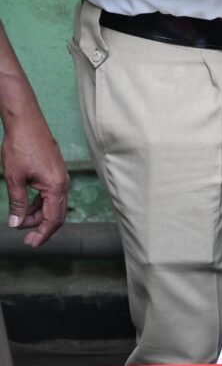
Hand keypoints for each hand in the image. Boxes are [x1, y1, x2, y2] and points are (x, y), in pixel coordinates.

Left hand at [1, 112, 68, 247]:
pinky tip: (27, 206)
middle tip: (24, 237)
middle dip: (40, 227)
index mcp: (56, 187)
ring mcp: (61, 178)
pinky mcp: (55, 173)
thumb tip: (16, 223)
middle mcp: (63, 184)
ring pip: (52, 205)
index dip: (42, 234)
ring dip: (37, 215)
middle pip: (56, 215)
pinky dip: (39, 204)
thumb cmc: (21, 145)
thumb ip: (17, 202)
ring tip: (20, 221)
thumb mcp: (14, 177)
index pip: (52, 219)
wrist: (25, 121)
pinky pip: (51, 195)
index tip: (30, 244)